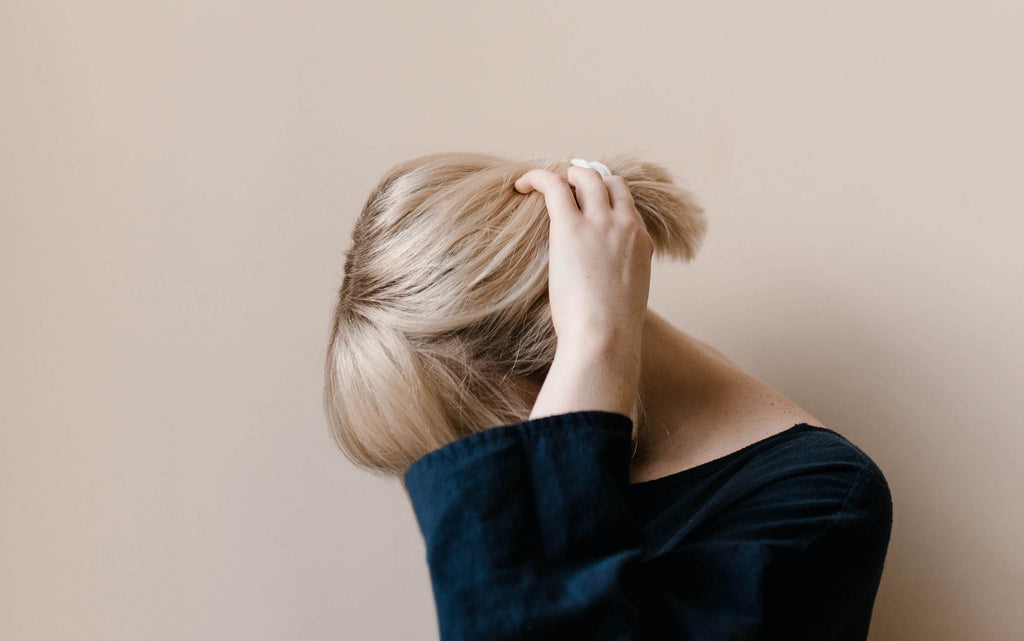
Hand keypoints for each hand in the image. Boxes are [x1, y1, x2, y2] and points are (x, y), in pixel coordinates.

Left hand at [514, 165, 652, 417]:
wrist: (605, 337)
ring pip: (584, 176)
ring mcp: (600, 222)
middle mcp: (625, 224)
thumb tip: (599, 288)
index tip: (585, 202)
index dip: (605, 197)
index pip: (626, 204)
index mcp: (642, 242)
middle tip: (564, 185)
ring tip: (541, 183)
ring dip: (564, 174)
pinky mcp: (570, 227)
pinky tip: (521, 185)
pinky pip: (554, 185)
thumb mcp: (625, 298)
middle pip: (608, 181)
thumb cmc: (610, 332)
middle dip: (585, 178)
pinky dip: (537, 177)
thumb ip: (616, 280)